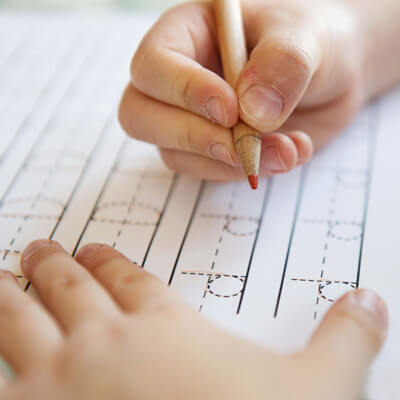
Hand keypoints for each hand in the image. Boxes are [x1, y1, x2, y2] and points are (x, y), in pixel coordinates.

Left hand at [0, 240, 386, 399]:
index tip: (93, 251)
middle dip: (50, 266)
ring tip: (0, 279)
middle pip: (69, 287)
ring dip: (9, 297)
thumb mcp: (318, 392)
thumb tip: (372, 301)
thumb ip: (344, 340)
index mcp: (165, 327)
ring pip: (20, 320)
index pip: (129, 279)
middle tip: (34, 250)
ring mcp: (59, 384)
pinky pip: (2, 384)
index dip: (109, 262)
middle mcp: (107, 344)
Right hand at [119, 0, 362, 180]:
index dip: (184, 92)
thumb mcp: (306, 36)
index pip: (153, 66)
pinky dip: (245, 171)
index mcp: (187, 33)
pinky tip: (287, 153)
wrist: (336, 74)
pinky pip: (209, 171)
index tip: (231, 111)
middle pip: (140, 116)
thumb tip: (251, 114)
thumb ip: (283, 64)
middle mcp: (179, 80)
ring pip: (175, 153)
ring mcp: (192, 119)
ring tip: (286, 151)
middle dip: (192, 138)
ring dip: (227, 163)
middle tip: (241, 147)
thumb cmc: (312, 39)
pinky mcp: (212, 149)